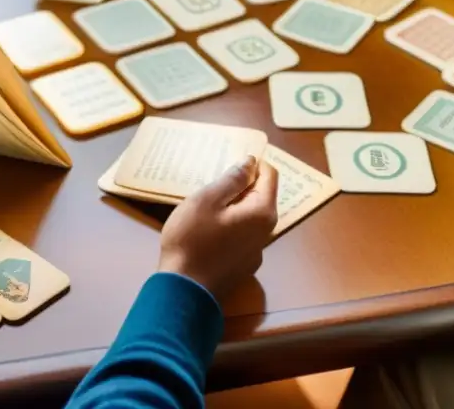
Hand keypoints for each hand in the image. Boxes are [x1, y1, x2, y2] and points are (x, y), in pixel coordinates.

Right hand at [158, 157, 278, 299]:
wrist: (183, 291)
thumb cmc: (192, 239)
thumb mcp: (207, 200)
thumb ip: (232, 179)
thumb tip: (251, 162)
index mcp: (262, 212)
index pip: (270, 175)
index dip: (252, 164)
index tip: (228, 164)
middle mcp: (267, 233)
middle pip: (261, 197)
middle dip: (241, 186)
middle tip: (211, 185)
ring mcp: (256, 252)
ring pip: (249, 218)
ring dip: (233, 208)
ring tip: (206, 208)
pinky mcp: (243, 267)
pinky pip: (241, 236)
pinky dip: (230, 227)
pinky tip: (207, 233)